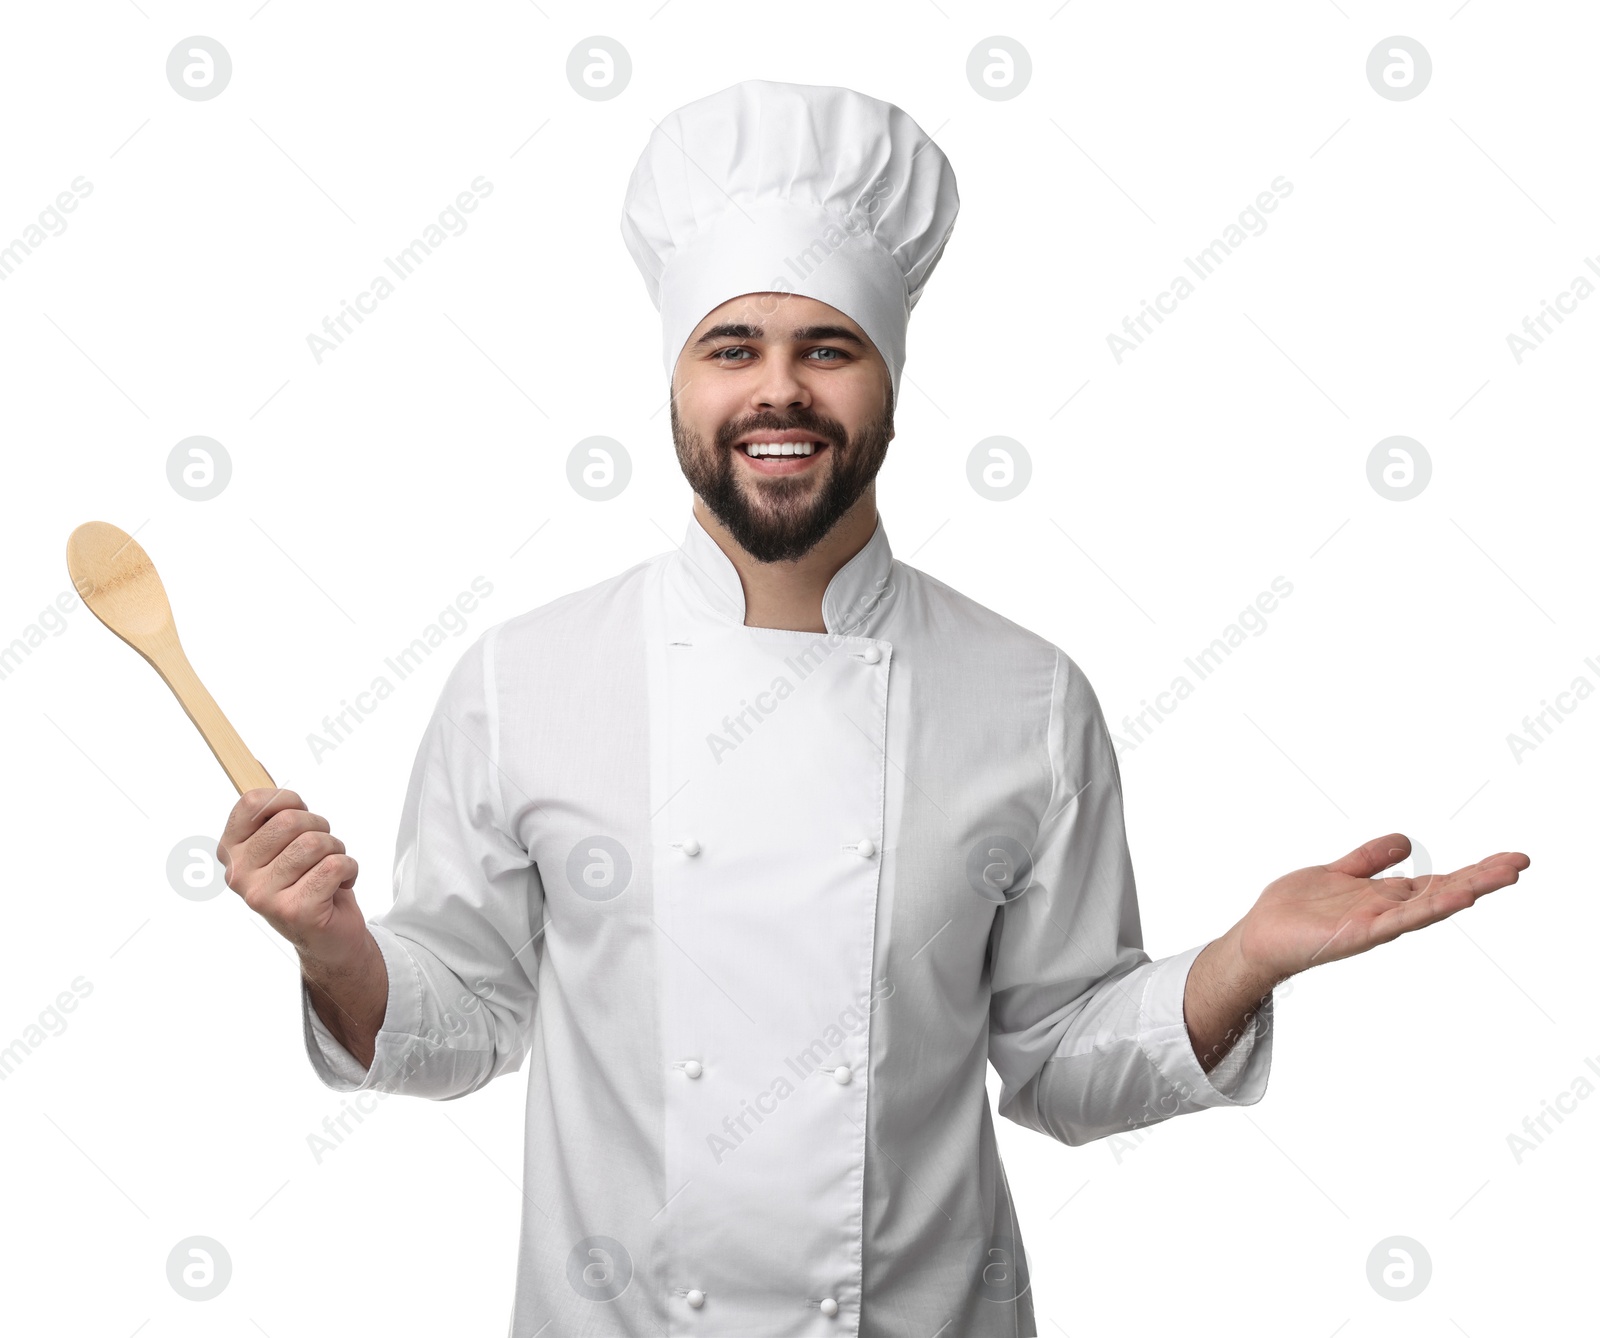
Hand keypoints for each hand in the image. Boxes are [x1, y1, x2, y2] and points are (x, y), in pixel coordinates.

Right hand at [217, 787, 367, 970]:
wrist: (328, 936)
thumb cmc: (307, 881)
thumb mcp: (282, 844)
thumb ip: (270, 810)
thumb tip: (255, 764)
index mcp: (230, 852)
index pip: (252, 802)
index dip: (287, 800)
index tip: (299, 814)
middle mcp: (238, 875)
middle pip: (290, 821)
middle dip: (320, 828)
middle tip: (323, 850)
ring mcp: (263, 896)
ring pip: (315, 843)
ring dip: (337, 850)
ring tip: (331, 869)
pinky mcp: (294, 910)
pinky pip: (335, 866)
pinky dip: (350, 869)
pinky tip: (340, 885)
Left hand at [1235, 833, 1529, 982]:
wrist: (1259, 936)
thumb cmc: (1294, 910)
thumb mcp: (1338, 872)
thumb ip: (1370, 859)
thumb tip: (1406, 841)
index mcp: (1384, 896)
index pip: (1437, 881)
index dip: (1472, 871)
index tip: (1509, 859)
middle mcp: (1387, 910)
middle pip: (1442, 891)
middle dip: (1481, 878)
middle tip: (1521, 863)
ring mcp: (1376, 923)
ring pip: (1429, 905)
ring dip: (1465, 891)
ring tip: (1500, 877)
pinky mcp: (1358, 933)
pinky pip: (1399, 919)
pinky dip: (1427, 908)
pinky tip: (1453, 898)